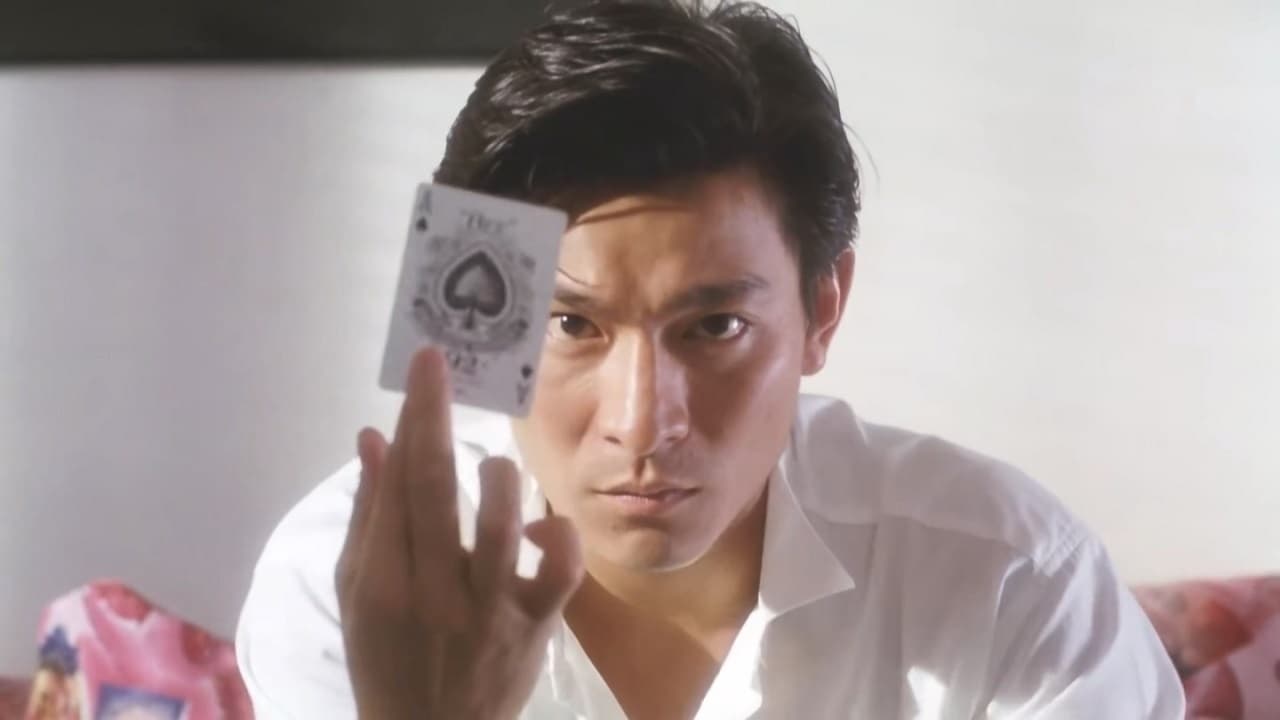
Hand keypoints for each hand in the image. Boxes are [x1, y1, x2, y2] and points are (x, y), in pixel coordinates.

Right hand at [336, 347, 583, 719]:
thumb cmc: (387, 656)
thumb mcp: (357, 593)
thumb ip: (368, 516)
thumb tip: (374, 438)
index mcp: (382, 583)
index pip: (396, 486)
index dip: (410, 422)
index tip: (424, 369)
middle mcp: (434, 594)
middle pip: (434, 495)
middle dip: (435, 421)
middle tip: (441, 366)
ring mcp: (489, 611)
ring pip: (499, 532)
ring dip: (497, 482)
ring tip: (493, 463)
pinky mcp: (536, 625)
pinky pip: (560, 573)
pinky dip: (559, 537)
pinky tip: (542, 523)